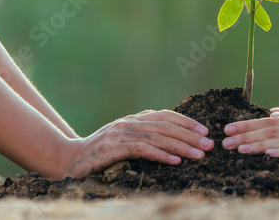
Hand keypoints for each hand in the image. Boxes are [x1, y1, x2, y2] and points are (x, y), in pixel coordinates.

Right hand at [57, 109, 213, 178]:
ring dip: (181, 146)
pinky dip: (161, 155)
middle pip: (166, 126)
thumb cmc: (99, 152)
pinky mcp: (113, 148)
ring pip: (158, 137)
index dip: (187, 122)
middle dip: (190, 134)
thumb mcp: (123, 139)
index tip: (205, 130)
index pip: (165, 116)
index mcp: (134, 119)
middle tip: (209, 144)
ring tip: (199, 154)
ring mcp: (120, 134)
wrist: (69, 159)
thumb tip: (168, 133)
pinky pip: (142, 149)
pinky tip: (176, 162)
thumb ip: (142, 133)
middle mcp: (129, 122)